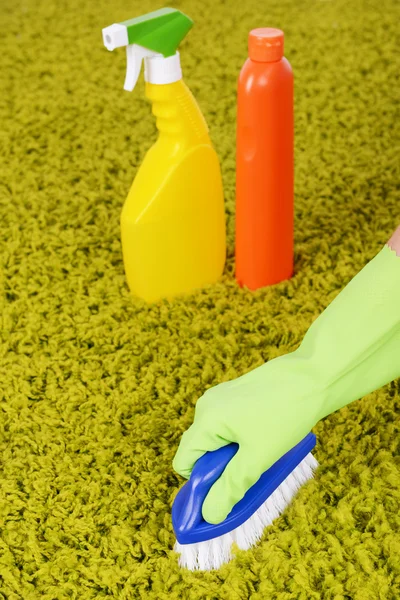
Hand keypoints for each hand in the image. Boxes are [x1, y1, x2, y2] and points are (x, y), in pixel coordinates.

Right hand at [173, 351, 324, 523]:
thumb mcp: (259, 457)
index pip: (183, 463)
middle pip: (199, 450)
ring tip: (263, 449)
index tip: (228, 490)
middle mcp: (206, 405)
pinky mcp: (234, 394)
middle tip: (252, 468)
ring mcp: (220, 397)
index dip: (201, 484)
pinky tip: (265, 434)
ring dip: (232, 453)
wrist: (314, 375)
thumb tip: (209, 515)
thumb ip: (230, 487)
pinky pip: (226, 425)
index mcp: (206, 419)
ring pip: (214, 438)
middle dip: (220, 468)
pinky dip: (239, 438)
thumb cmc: (287, 413)